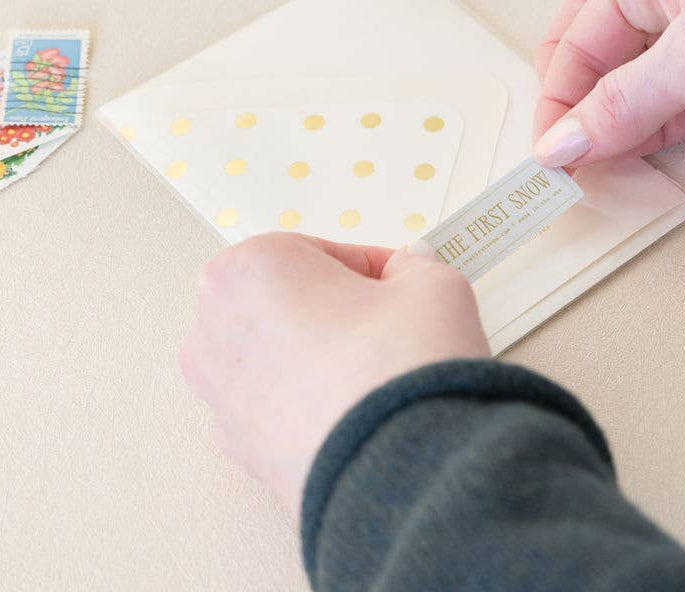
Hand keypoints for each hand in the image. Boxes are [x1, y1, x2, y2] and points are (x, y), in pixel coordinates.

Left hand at [180, 233, 488, 513]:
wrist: (404, 471)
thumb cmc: (401, 367)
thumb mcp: (430, 285)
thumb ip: (411, 267)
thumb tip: (406, 275)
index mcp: (247, 269)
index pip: (316, 252)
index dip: (366, 268)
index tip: (394, 284)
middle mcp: (215, 329)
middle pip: (284, 302)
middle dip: (332, 310)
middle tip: (386, 325)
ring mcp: (220, 396)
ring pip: (277, 357)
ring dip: (318, 358)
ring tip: (374, 373)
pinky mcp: (239, 452)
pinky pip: (276, 409)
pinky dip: (309, 406)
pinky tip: (354, 411)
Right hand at [533, 0, 684, 166]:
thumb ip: (622, 102)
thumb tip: (562, 143)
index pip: (577, 33)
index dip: (557, 92)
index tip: (548, 148)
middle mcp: (674, 2)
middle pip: (599, 58)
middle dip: (575, 105)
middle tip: (560, 157)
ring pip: (635, 90)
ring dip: (610, 129)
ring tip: (590, 170)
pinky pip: (673, 113)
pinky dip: (648, 139)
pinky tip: (630, 161)